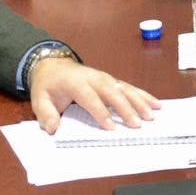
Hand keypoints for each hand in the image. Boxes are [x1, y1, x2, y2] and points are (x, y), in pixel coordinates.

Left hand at [29, 58, 158, 135]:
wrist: (53, 65)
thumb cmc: (48, 85)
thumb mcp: (39, 99)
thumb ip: (45, 114)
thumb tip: (53, 129)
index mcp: (75, 82)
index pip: (90, 97)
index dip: (100, 112)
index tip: (110, 127)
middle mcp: (94, 77)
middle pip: (113, 91)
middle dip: (126, 108)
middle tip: (137, 124)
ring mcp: (105, 77)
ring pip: (125, 88)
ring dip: (139, 101)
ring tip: (152, 115)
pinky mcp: (112, 80)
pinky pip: (129, 87)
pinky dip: (143, 95)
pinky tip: (156, 103)